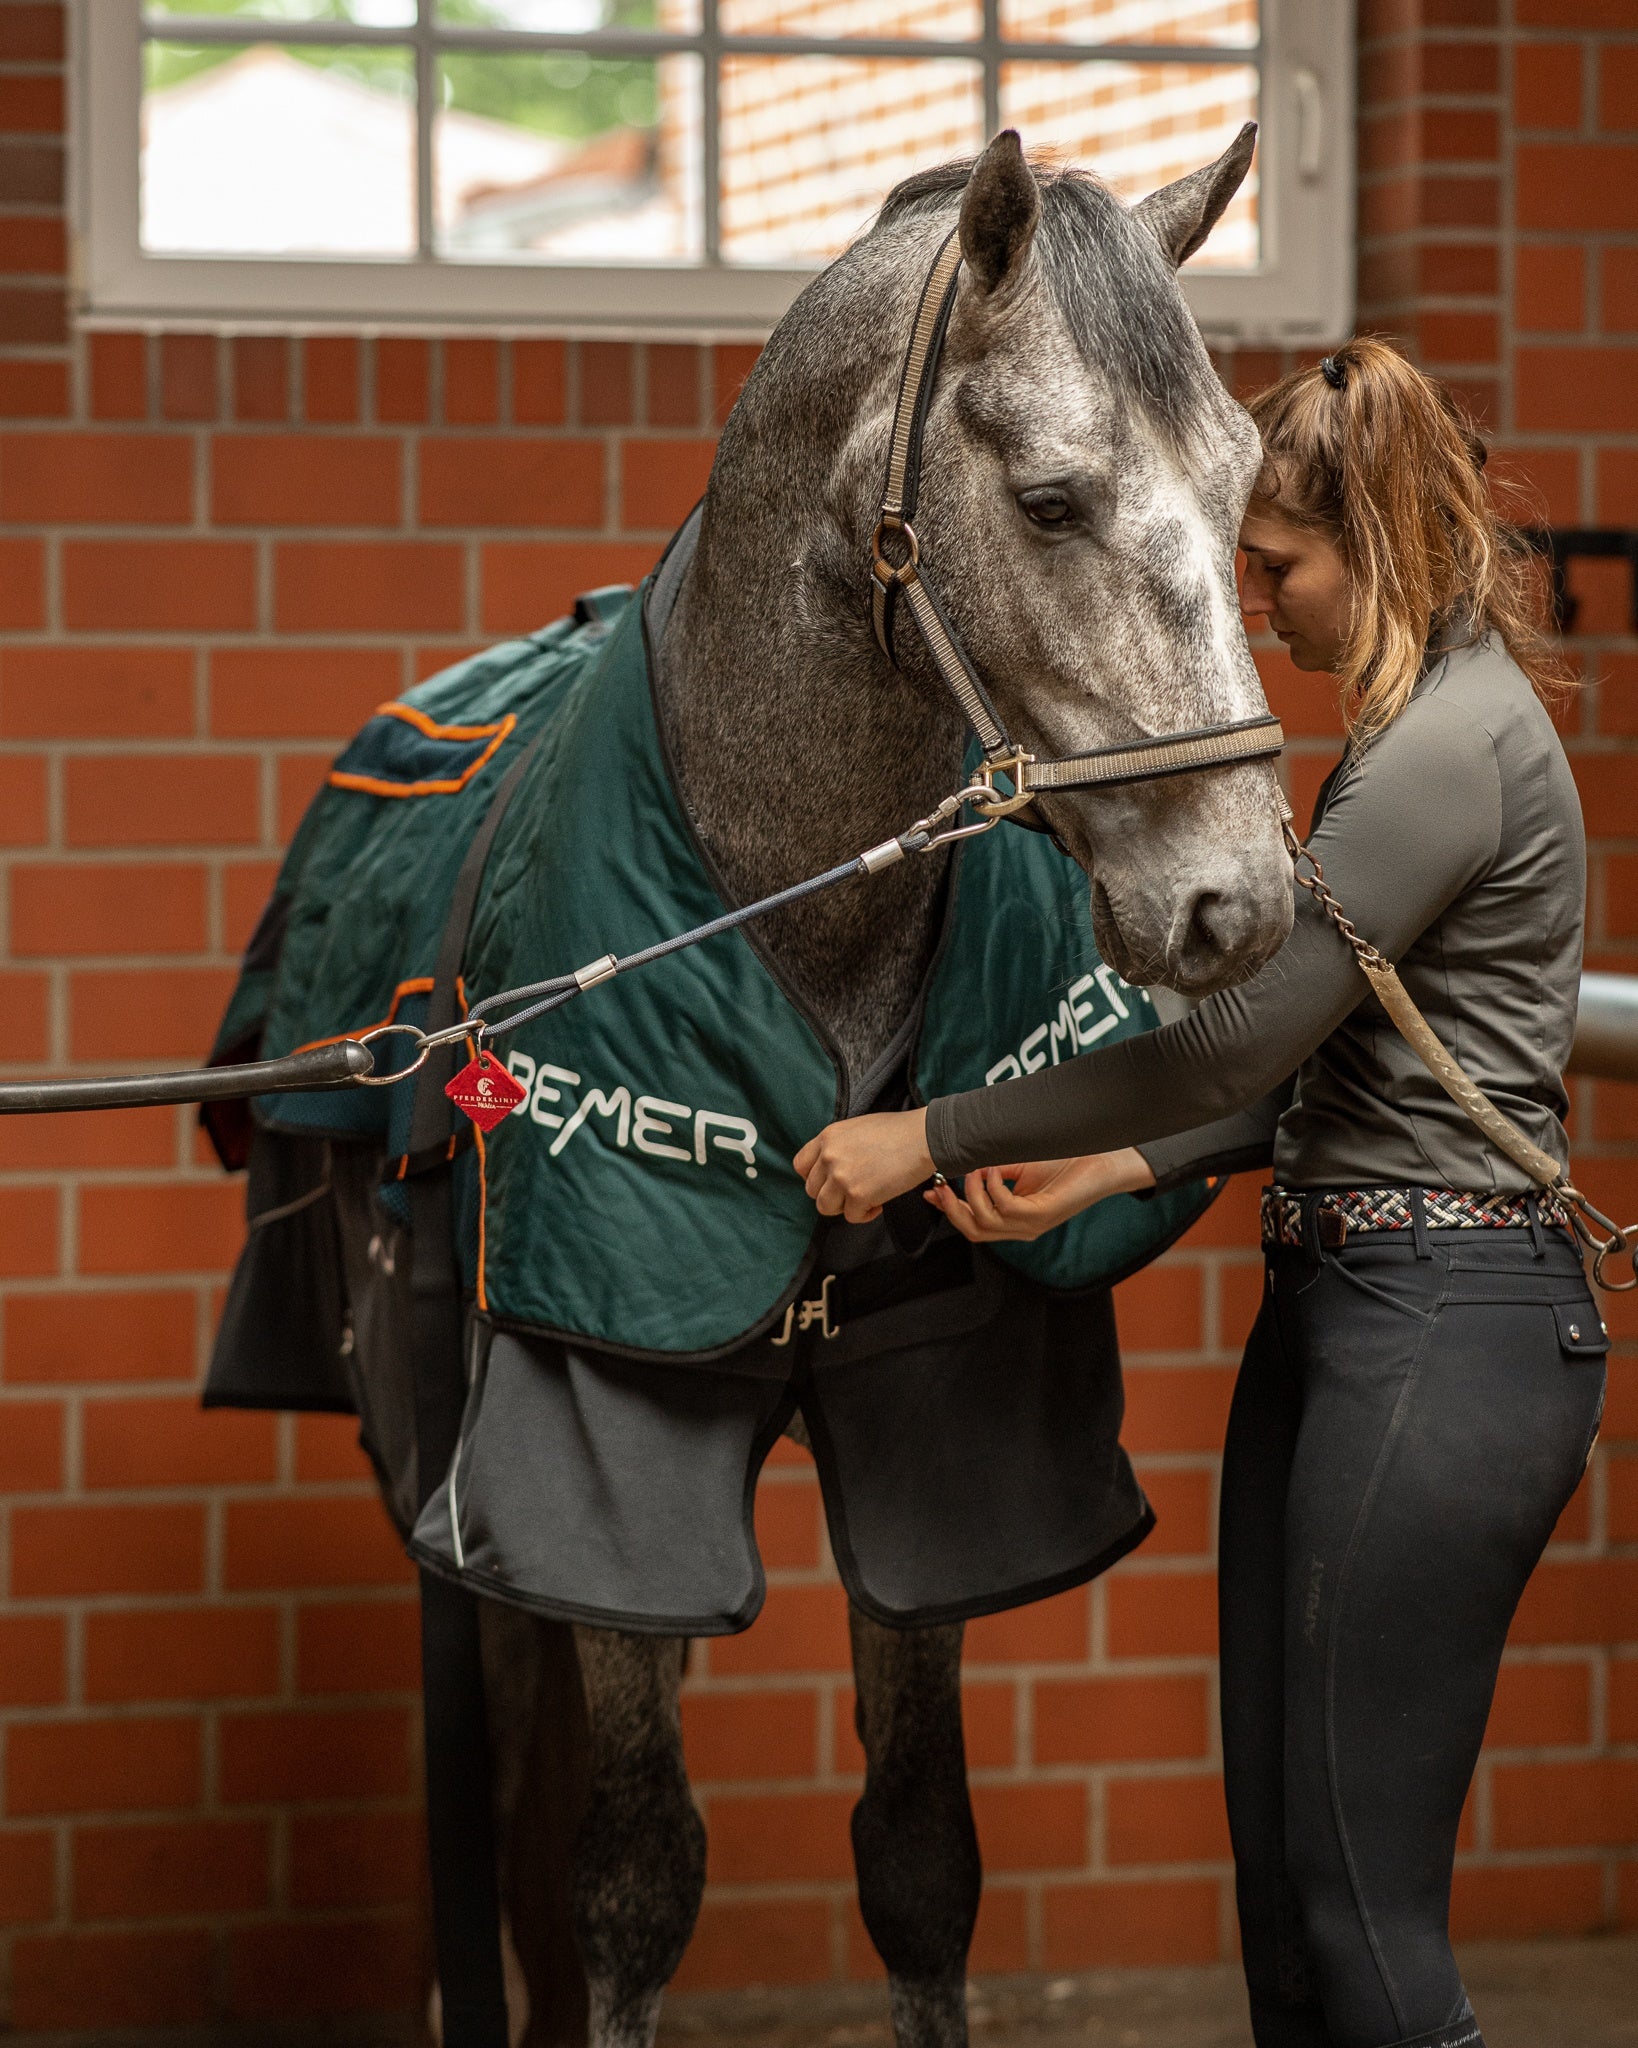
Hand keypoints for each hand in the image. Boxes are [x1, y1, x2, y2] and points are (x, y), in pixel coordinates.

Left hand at [794, 1109, 934, 1222]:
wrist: (923, 1137)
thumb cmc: (897, 1131)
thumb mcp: (856, 1129)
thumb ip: (838, 1147)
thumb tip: (832, 1169)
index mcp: (827, 1137)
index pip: (800, 1165)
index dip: (814, 1177)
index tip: (829, 1182)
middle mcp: (829, 1156)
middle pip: (811, 1190)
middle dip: (831, 1194)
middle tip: (853, 1191)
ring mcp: (841, 1177)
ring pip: (826, 1207)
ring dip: (845, 1207)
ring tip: (865, 1198)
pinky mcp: (858, 1195)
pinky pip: (852, 1217)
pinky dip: (866, 1214)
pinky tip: (880, 1202)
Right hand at [927, 1147, 1155, 1242]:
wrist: (1099, 1161)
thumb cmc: (1062, 1162)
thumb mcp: (1016, 1166)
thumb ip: (991, 1171)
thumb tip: (964, 1166)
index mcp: (1012, 1220)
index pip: (972, 1224)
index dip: (947, 1210)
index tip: (929, 1191)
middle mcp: (1020, 1229)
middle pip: (973, 1231)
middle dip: (950, 1208)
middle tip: (939, 1184)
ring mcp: (1031, 1225)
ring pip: (985, 1222)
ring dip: (972, 1193)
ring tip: (974, 1170)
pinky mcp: (1042, 1215)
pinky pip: (1005, 1208)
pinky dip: (993, 1187)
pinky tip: (993, 1169)